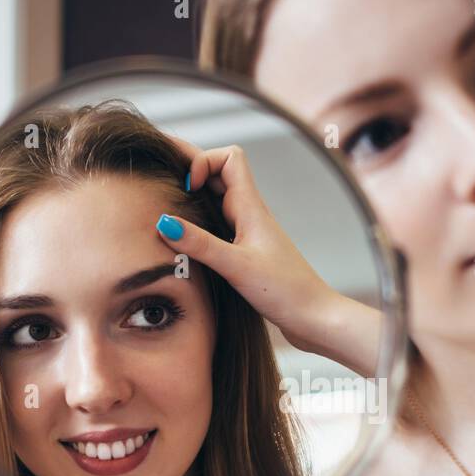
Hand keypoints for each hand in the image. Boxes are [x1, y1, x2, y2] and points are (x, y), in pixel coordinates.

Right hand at [159, 139, 379, 376]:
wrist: (314, 317)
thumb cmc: (284, 291)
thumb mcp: (237, 266)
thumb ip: (201, 245)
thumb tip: (163, 222)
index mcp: (251, 208)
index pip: (229, 158)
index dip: (204, 160)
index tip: (188, 186)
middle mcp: (251, 215)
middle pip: (220, 175)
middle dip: (192, 172)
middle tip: (160, 180)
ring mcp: (250, 233)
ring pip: (218, 201)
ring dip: (195, 200)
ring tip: (167, 209)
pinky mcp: (249, 252)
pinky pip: (221, 226)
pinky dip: (202, 225)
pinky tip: (187, 242)